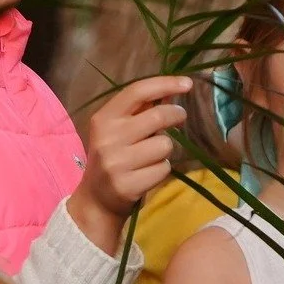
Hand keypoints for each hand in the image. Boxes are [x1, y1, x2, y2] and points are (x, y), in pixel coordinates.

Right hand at [69, 75, 191, 252]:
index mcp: (104, 119)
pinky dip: (162, 170)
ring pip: (164, 145)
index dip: (165, 84)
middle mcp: (108, 139)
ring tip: (151, 156)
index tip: (187, 83)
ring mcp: (117, 163)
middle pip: (157, 117)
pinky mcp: (128, 185)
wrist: (96, 200)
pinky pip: (163, 168)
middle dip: (175, 115)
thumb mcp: (117, 130)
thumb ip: (140, 110)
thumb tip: (171, 90)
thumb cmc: (113, 158)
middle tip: (180, 117)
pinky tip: (148, 174)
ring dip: (165, 149)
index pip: (137, 92)